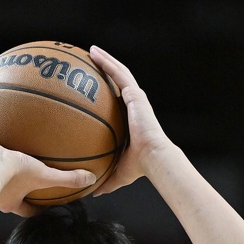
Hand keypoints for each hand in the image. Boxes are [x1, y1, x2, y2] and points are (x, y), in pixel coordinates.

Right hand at [0, 141, 95, 216]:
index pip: (26, 210)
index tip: (42, 204)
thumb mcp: (44, 175)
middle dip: (11, 190)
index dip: (35, 208)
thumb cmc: (13, 174)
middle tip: (18, 181)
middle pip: (5, 195)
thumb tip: (91, 180)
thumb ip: (67, 179)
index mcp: (12, 201)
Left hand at [89, 46, 170, 196]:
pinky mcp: (136, 94)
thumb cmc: (139, 167)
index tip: (93, 88)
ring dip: (105, 60)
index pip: (116, 102)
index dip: (106, 93)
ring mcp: (136, 97)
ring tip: (90, 51)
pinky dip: (107, 62)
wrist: (153, 158)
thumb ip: (105, 180)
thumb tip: (92, 193)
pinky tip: (94, 53)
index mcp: (130, 120)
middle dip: (104, 71)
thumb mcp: (118, 174)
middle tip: (89, 63)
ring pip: (118, 72)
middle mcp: (133, 105)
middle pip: (117, 83)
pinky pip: (119, 73)